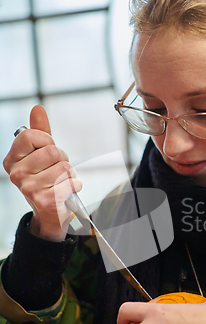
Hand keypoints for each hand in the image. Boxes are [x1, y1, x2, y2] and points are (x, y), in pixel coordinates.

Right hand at [3, 105, 81, 240]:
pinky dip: (75, 186)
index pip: (30, 134)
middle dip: (62, 159)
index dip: (46, 141)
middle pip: (51, 151)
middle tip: (57, 171)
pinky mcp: (46, 201)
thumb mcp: (41, 154)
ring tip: (61, 183)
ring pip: (64, 167)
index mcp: (12, 160)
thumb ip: (40, 132)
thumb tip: (37, 108)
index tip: (47, 152)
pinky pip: (71, 182)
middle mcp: (16, 175)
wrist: (50, 215)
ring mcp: (29, 189)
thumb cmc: (46, 181)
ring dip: (69, 174)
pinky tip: (66, 192)